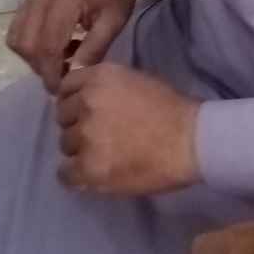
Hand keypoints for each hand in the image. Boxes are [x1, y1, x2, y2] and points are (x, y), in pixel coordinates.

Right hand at [6, 0, 142, 94]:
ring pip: (17, 38)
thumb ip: (94, 48)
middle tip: (62, 75)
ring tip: (60, 60)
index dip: (51, 72)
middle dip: (41, 67)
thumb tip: (74, 75)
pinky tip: (54, 45)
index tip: (62, 89)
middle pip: (27, 44)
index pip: (48, 45)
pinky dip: (29, 44)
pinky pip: (17, 28)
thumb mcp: (114, 20)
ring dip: (33, 57)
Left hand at [55, 61, 201, 195]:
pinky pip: (65, 173)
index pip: (65, 88)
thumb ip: (105, 87)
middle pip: (62, 117)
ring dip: (79, 150)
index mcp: (98, 78)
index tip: (85, 111)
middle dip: (76, 124)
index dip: (74, 101)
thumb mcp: (135, 80)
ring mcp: (85, 136)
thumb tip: (82, 98)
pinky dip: (74, 175)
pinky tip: (90, 174)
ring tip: (102, 155)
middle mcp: (86, 103)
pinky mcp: (89, 167)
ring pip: (65, 145)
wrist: (191, 140)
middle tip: (98, 135)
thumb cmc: (171, 108)